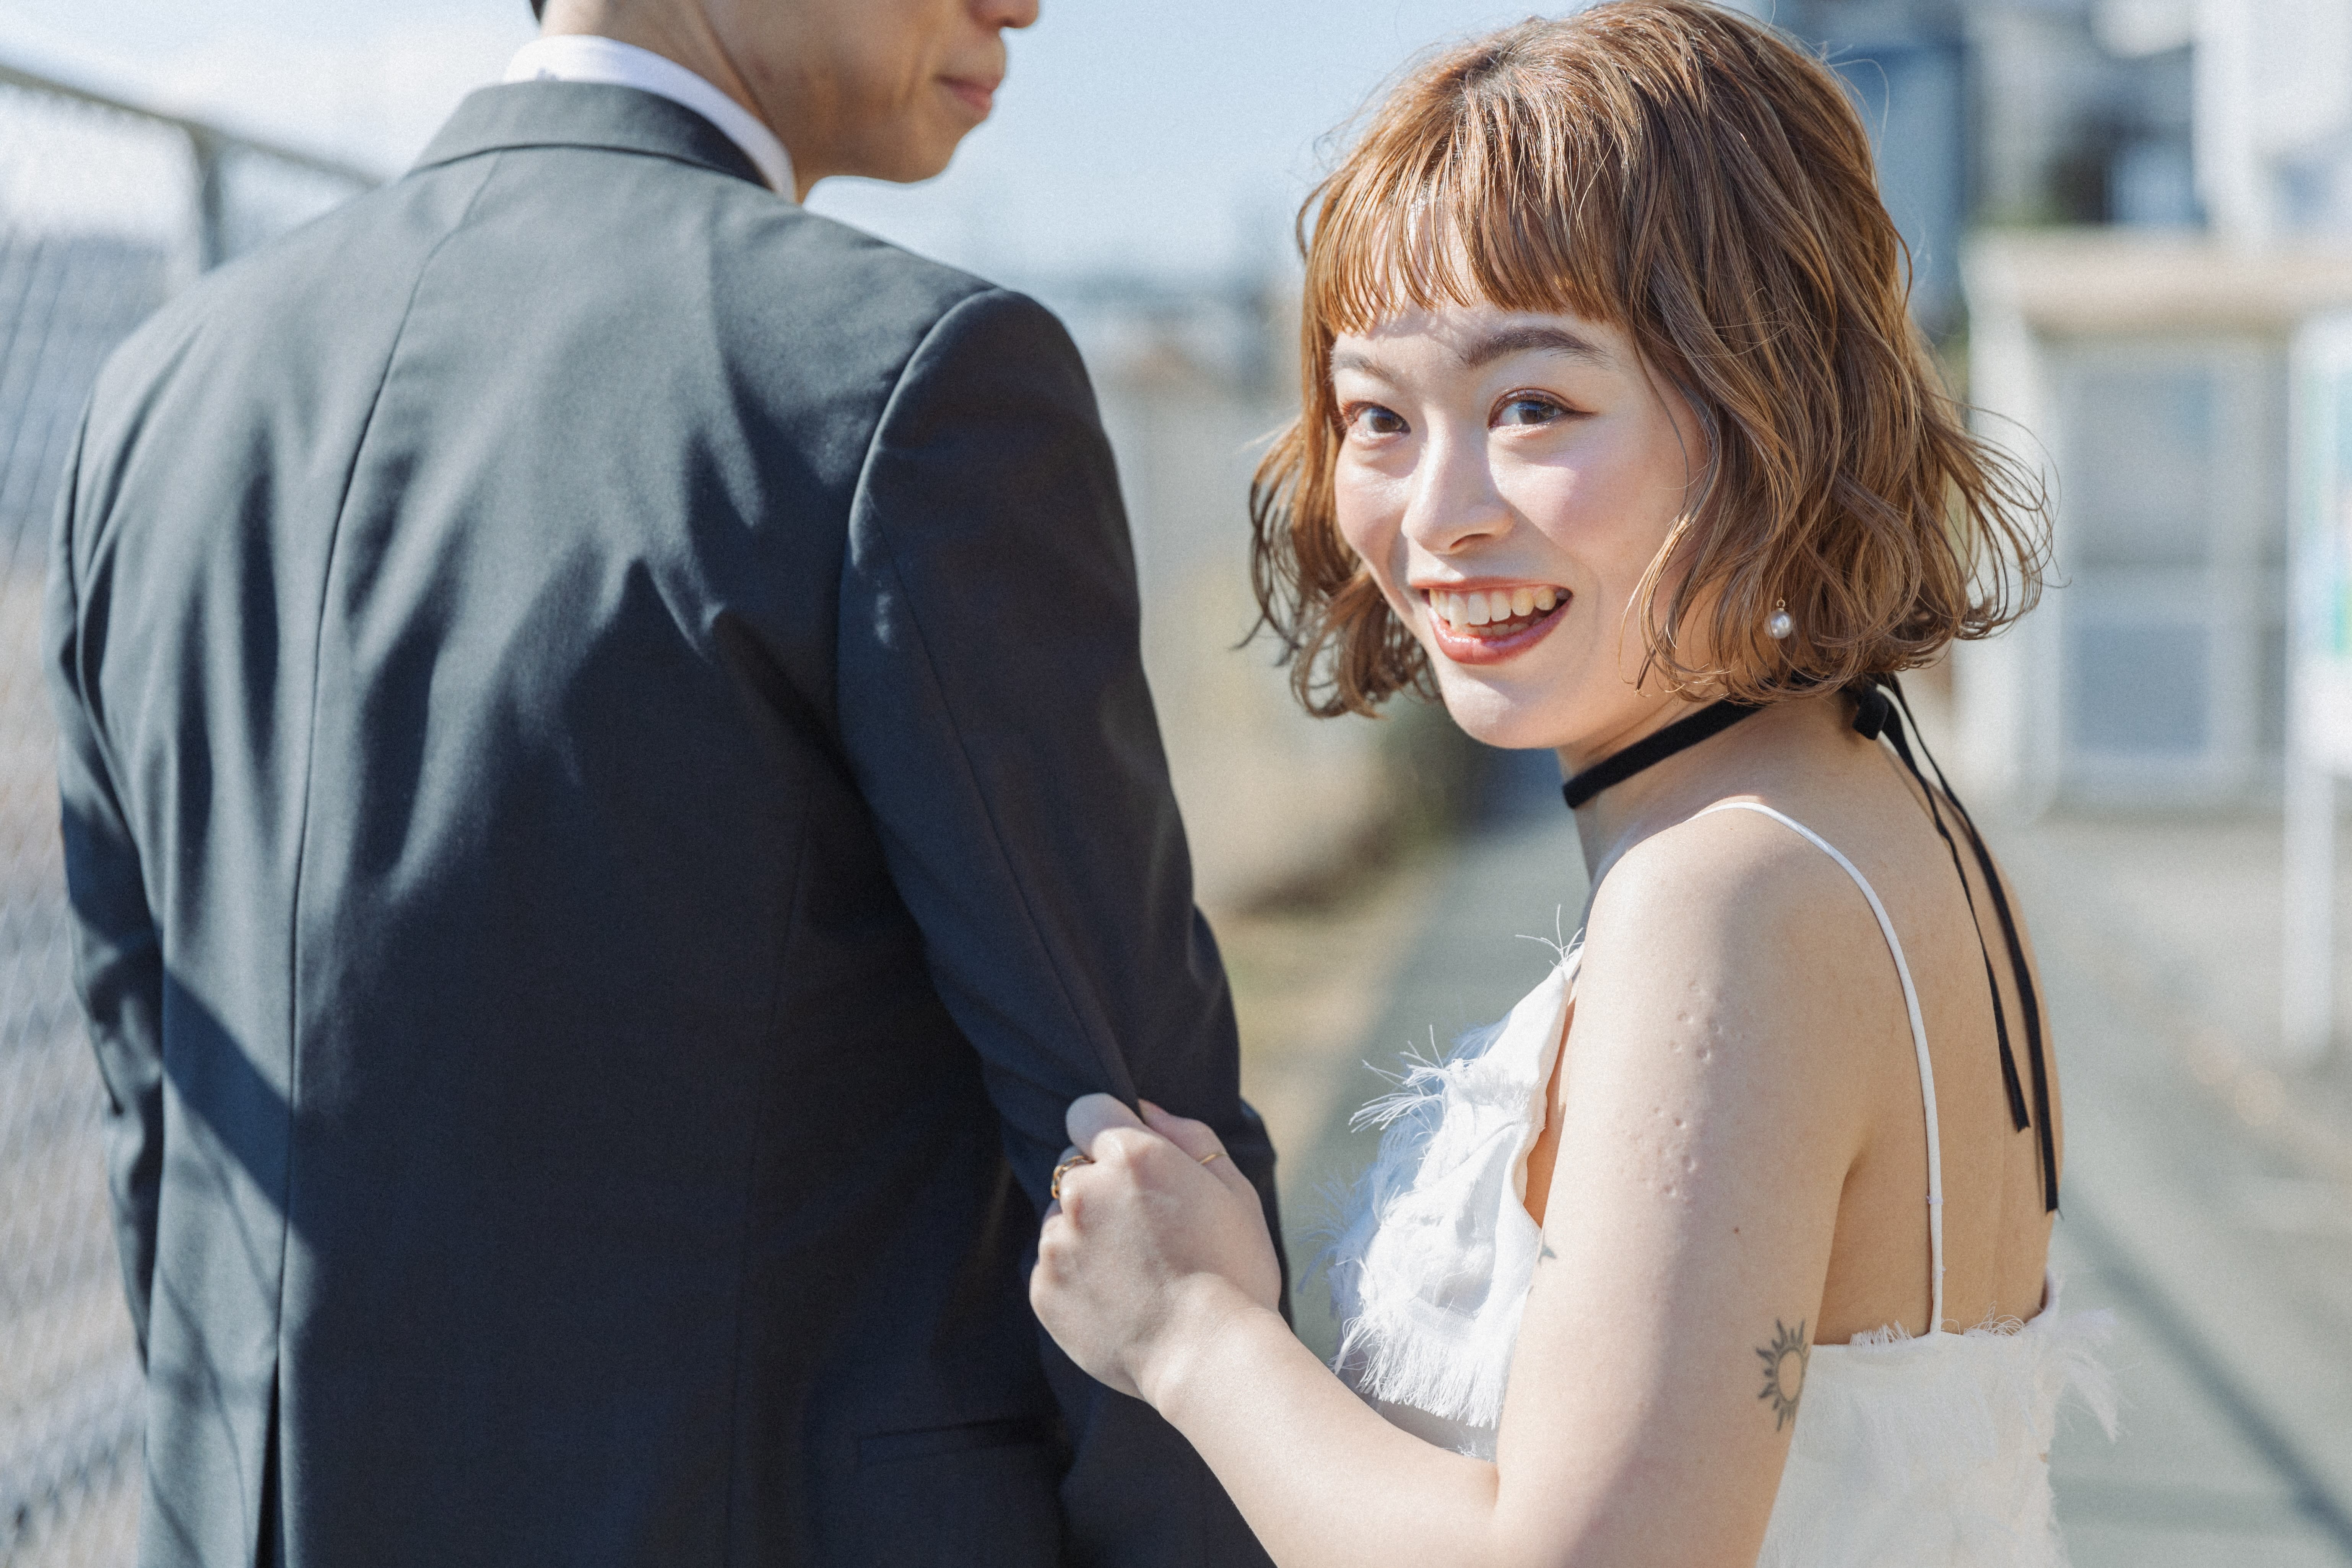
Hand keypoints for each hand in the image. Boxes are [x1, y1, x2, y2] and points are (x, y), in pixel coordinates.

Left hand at [1031, 1095, 1283, 1404]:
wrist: (1211, 1359)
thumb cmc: (1235, 1272)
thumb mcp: (1234, 1191)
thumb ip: (1188, 1137)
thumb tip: (1145, 1110)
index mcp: (1131, 1158)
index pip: (1087, 1110)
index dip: (1108, 1133)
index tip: (1131, 1165)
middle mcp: (1083, 1192)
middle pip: (1072, 1167)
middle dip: (1100, 1186)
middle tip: (1144, 1229)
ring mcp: (1058, 1243)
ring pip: (1060, 1220)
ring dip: (1087, 1234)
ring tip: (1135, 1273)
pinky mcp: (1043, 1289)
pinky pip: (1052, 1266)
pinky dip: (1078, 1277)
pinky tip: (1119, 1300)